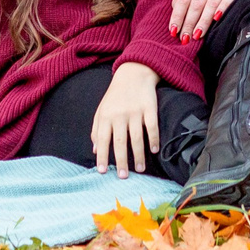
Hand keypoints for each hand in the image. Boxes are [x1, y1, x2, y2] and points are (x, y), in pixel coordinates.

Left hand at [89, 62, 161, 177]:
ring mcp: (135, 111)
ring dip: (138, 155)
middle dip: (121, 161)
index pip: (102, 139)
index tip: (103, 171)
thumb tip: (95, 150)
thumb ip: (96, 129)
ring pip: (137, 137)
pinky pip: (152, 126)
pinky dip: (153, 139)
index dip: (102, 156)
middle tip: (123, 176)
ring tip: (140, 169)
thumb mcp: (102, 109)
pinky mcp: (149, 107)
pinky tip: (154, 151)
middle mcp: (119, 114)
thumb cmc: (116, 95)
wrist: (133, 72)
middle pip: (120, 141)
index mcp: (106, 115)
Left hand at [169, 0, 242, 41]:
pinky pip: (226, 3)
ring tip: (197, 35)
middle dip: (189, 23)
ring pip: (210, 5)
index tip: (173, 31)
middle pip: (196, 4)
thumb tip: (174, 23)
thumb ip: (181, 5)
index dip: (177, 16)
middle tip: (185, 38)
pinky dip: (220, 11)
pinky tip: (215, 21)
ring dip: (202, 22)